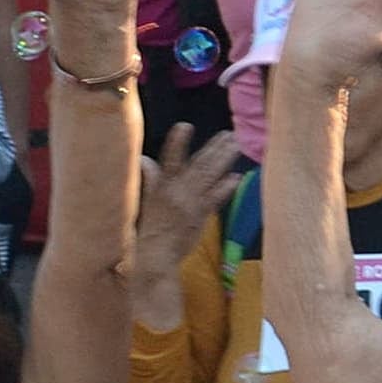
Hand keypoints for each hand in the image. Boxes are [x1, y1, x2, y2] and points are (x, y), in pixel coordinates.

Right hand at [131, 127, 245, 286]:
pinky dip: (226, 186)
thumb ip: (149, 179)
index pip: (169, 159)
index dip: (177, 143)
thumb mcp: (143, 200)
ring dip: (224, 159)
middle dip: (214, 147)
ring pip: (209, 176)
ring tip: (236, 145)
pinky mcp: (199, 216)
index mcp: (160, 186)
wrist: (153, 256)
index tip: (186, 125)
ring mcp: (189, 203)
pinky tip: (238, 176)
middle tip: (229, 133)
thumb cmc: (147, 228)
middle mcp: (176, 191)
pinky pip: (215, 198)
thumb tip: (144, 159)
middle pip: (198, 164)